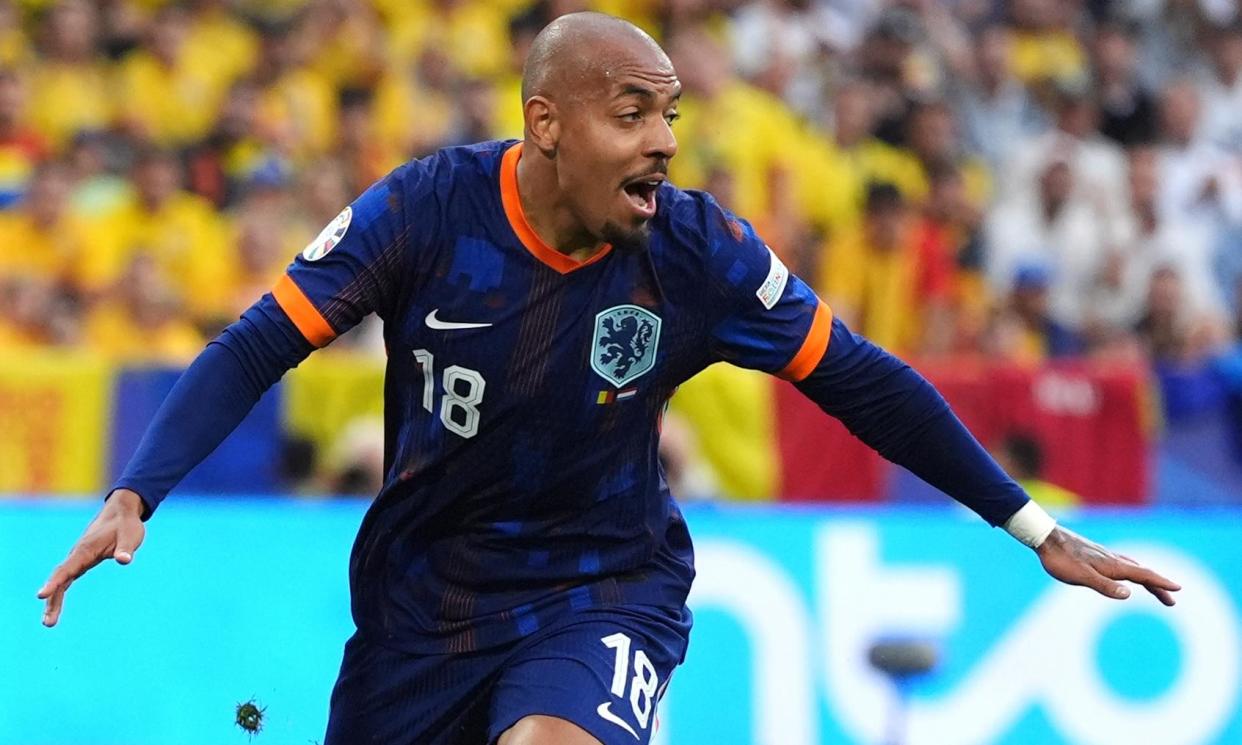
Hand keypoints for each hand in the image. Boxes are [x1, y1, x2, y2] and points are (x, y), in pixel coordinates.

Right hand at [37, 489, 145, 626]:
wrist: (120, 514)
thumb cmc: (126, 525)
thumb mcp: (130, 536)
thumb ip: (126, 549)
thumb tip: (125, 560)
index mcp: (86, 550)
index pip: (67, 569)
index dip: (54, 582)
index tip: (41, 595)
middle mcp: (77, 556)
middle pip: (60, 579)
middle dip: (52, 600)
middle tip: (48, 623)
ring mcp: (78, 559)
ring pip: (61, 581)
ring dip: (54, 601)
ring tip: (49, 623)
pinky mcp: (81, 563)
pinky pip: (66, 580)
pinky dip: (59, 593)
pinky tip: (54, 608)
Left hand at [1036, 526, 1179, 605]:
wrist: (1045, 538)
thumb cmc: (1060, 559)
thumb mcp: (1081, 576)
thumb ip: (1104, 586)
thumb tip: (1129, 594)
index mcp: (1112, 566)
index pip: (1143, 575)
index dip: (1160, 583)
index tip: (1178, 589)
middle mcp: (1112, 559)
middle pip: (1141, 573)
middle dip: (1158, 586)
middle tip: (1172, 601)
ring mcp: (1104, 555)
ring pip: (1132, 567)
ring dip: (1146, 578)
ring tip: (1154, 588)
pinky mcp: (1095, 554)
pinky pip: (1121, 563)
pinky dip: (1132, 570)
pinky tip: (1125, 572)